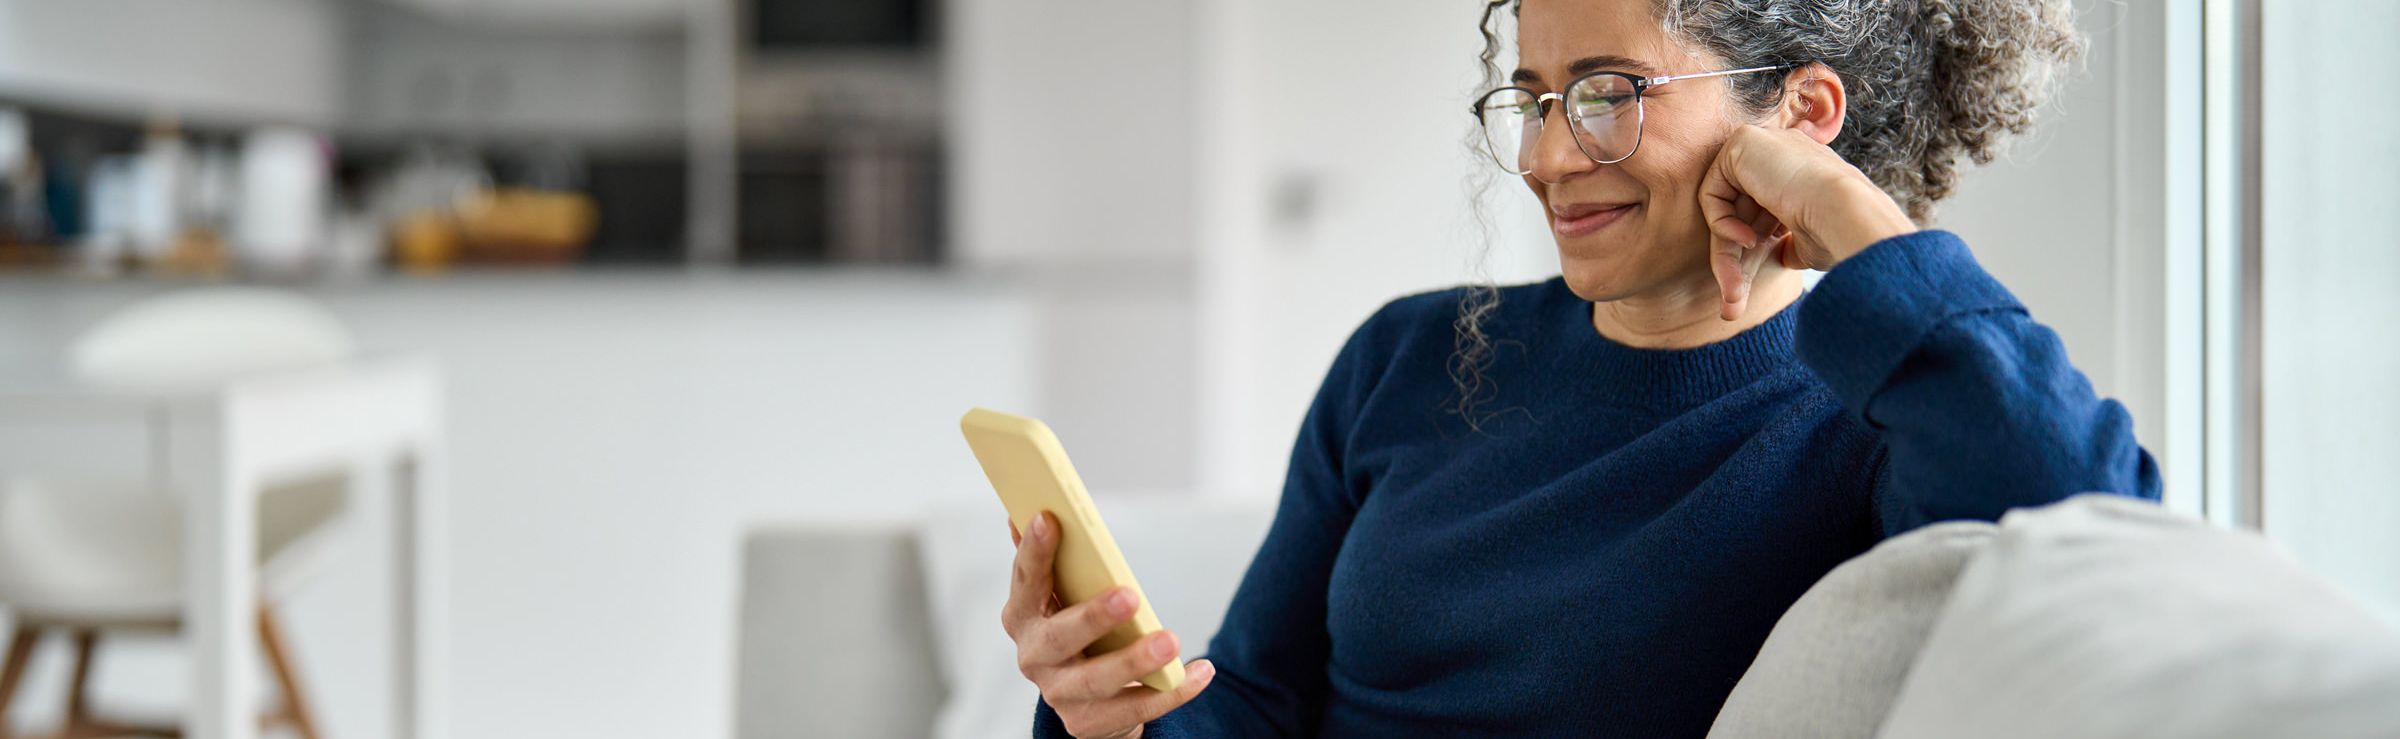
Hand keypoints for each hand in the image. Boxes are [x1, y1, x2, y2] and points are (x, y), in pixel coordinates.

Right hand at [1004, 512, 1214, 737]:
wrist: (1088, 700)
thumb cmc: (1077, 631)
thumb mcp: (1062, 597)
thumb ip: (1049, 561)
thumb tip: (1028, 510)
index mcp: (1022, 617)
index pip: (1025, 582)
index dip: (1034, 552)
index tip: (1050, 518)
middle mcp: (1034, 657)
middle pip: (1059, 638)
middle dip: (1092, 616)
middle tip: (1130, 595)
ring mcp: (1060, 694)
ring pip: (1098, 680)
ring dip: (1135, 660)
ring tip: (1171, 641)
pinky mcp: (1088, 724)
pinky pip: (1137, 708)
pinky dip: (1173, 690)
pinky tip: (1201, 671)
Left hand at [1699, 125, 1918, 319]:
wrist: (1849, 213)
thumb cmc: (1837, 234)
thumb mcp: (1809, 243)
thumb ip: (1789, 243)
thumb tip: (1783, 256)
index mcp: (1801, 175)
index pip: (1761, 217)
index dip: (1753, 256)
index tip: (1744, 296)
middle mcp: (1781, 156)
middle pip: (1740, 217)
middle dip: (1732, 264)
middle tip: (1731, 309)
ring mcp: (1763, 146)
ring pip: (1724, 210)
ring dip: (1724, 256)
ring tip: (1734, 295)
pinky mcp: (1743, 142)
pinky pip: (1712, 192)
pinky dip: (1721, 223)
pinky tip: (1746, 240)